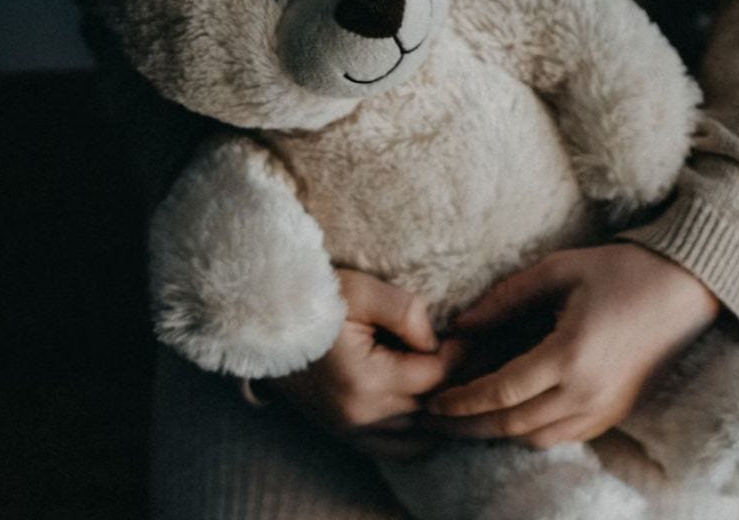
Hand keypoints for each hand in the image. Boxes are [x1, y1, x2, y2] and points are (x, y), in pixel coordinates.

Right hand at [269, 268, 461, 457]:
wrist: (260, 320)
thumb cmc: (311, 298)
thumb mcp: (360, 290)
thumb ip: (406, 312)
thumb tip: (435, 341)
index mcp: (365, 379)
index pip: (437, 375)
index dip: (462, 353)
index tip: (473, 332)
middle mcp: (359, 414)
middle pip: (432, 406)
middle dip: (458, 379)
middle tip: (477, 353)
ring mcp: (349, 429)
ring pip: (418, 432)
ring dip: (440, 407)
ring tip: (456, 376)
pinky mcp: (342, 432)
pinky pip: (396, 449)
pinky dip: (419, 434)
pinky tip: (431, 408)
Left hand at [426, 244, 719, 447]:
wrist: (686, 287)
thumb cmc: (621, 270)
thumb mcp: (559, 270)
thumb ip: (505, 298)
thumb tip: (460, 325)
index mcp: (569, 354)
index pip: (499, 392)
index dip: (460, 402)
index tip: (432, 402)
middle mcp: (587, 391)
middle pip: (512, 425)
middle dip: (467, 427)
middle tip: (434, 422)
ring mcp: (605, 406)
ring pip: (537, 438)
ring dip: (497, 434)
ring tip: (465, 424)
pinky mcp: (618, 411)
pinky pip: (565, 436)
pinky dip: (532, 433)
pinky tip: (511, 420)